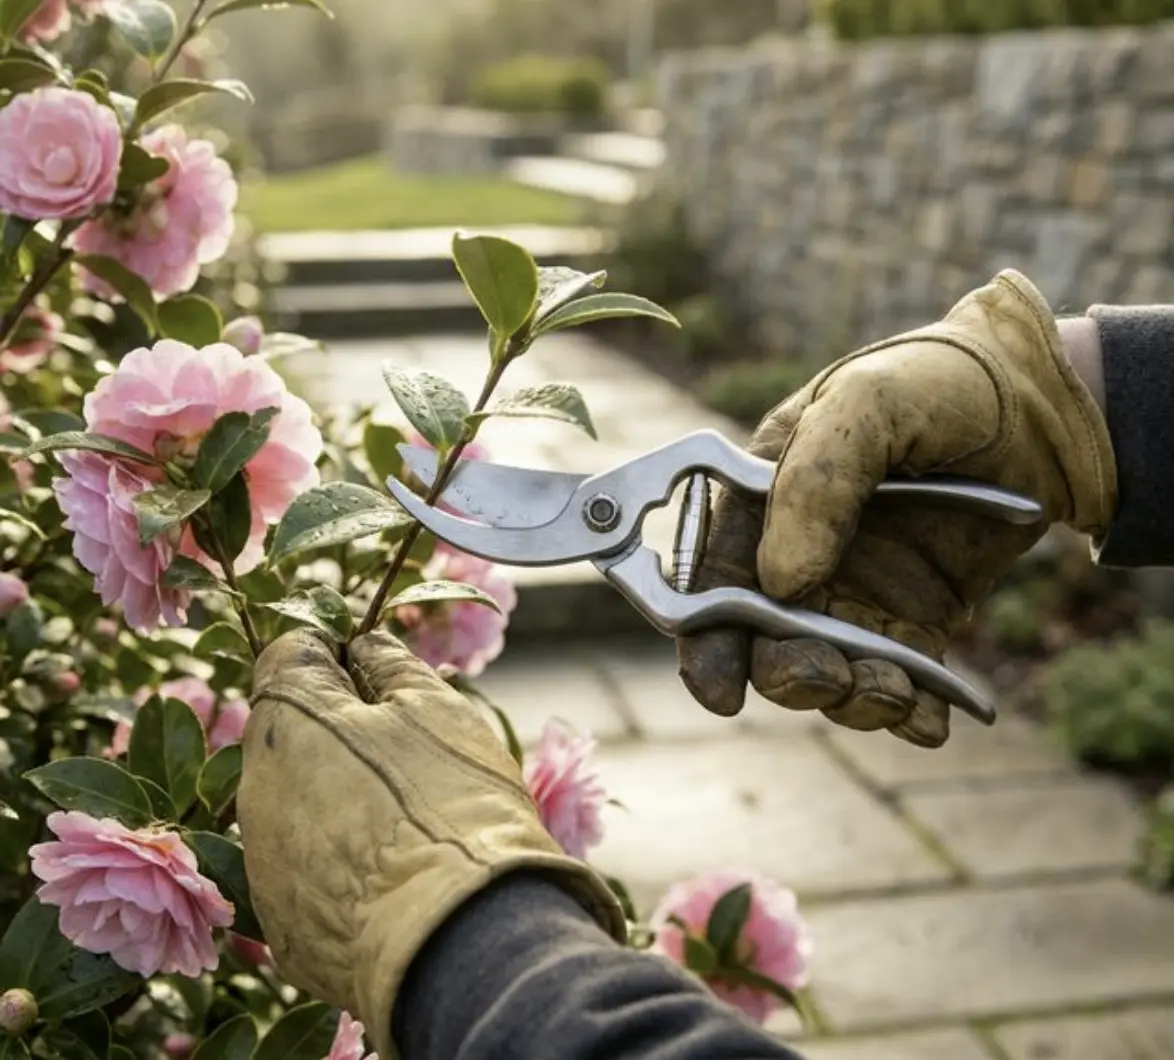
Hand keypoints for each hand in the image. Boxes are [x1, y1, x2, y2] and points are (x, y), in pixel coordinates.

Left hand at [236, 630, 624, 1059]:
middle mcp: (253, 791)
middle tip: (409, 752)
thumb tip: (363, 644)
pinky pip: (308, 874)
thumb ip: (388, 663)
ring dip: (338, 798)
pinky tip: (394, 877)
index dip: (337, 653)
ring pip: (298, 806)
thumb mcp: (434, 710)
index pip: (289, 654)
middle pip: (291, 736)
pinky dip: (342, 865)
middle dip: (339, 732)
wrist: (461, 938)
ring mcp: (262, 867)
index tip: (377, 673)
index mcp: (287, 721)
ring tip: (407, 822)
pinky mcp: (282, 929)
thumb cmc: (451, 803)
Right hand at [676, 270, 1116, 747]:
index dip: (705, 639)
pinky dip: (911, 714)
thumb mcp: (869, 401)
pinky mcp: (916, 620)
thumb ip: (816, 479)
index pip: (710, 577)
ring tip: (896, 691)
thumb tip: (782, 580)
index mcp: (762, 498)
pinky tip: (930, 717)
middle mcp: (797, 554)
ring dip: (851, 698)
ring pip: (829, 670)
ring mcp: (856, 592)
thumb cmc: (939, 382)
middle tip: (831, 675)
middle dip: (787, 674)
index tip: (721, 688)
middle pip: (763, 640)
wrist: (1045, 404)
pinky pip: (900, 682)